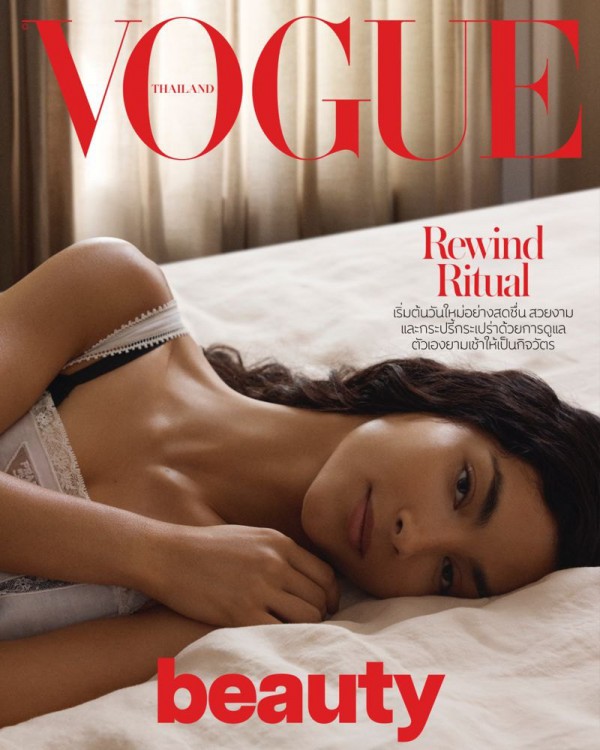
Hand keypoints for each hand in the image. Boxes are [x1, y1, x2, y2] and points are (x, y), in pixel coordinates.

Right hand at [139, 524, 339, 626]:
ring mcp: (259, 587)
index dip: (331, 596)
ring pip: (307, 617)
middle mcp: (274, 563)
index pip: (325, 575)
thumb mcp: (249, 537)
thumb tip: (305, 574)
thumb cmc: (205, 547)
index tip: (326, 607)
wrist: (167, 555)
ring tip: (292, 632)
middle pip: (319, 598)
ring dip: (305, 628)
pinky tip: (274, 639)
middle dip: (321, 615)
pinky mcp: (241, 612)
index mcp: (279, 543)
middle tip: (311, 625)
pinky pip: (280, 631)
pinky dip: (283, 638)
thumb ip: (278, 552)